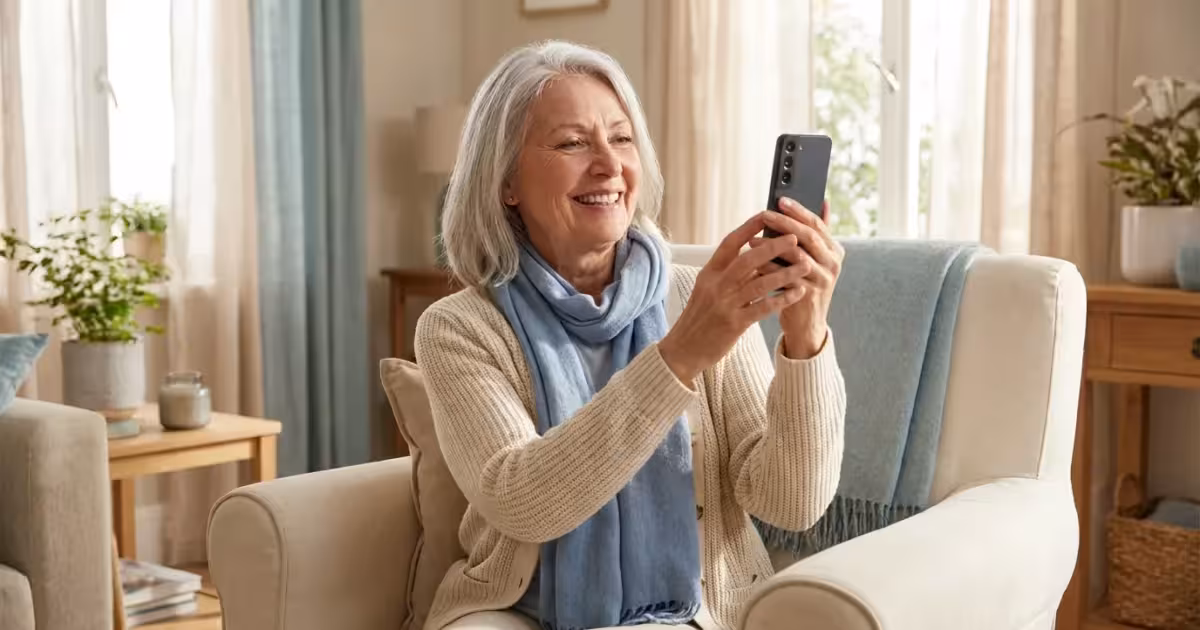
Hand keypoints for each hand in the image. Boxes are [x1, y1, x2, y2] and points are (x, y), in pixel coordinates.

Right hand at [658, 213, 812, 383]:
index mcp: (709, 273)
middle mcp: (716, 285)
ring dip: (785, 272)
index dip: (749, 228)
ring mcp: (725, 304)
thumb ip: (728, 272)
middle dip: (774, 247)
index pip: (730, 243)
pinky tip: (798, 293)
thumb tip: (753, 253)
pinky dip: (782, 298)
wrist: (683, 349)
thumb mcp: (707, 289)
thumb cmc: (699, 318)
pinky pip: (763, 307)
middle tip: (795, 237)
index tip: (767, 215)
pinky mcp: (734, 324)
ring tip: (805, 265)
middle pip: (748, 259)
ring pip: (760, 283)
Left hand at [749, 198, 843, 358]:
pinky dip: (769, 268)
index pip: (817, 224)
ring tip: (753, 239)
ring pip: (797, 256)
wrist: (807, 324)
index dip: (799, 211)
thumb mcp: (816, 259)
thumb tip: (823, 201)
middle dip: (785, 223)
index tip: (780, 200)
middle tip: (765, 214)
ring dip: (772, 246)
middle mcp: (833, 263)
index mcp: (835, 250)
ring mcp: (823, 280)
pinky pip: (785, 277)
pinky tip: (754, 262)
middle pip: (808, 236)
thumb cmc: (806, 285)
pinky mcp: (808, 295)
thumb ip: (818, 233)